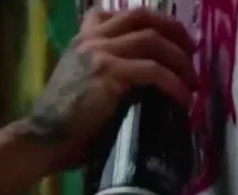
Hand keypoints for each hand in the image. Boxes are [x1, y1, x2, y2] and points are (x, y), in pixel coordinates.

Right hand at [27, 7, 197, 168]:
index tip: (173, 38)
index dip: (155, 21)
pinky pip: (153, 71)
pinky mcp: (109, 74)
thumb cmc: (65, 123)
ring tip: (193, 81)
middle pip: (144, 18)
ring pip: (153, 41)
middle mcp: (92, 38)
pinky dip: (174, 84)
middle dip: (175, 32)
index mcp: (85, 39)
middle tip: (192, 53)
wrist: (44, 138)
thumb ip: (105, 74)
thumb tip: (140, 85)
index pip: (123, 14)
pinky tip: (184, 98)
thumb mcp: (82, 86)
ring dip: (180, 60)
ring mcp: (100, 52)